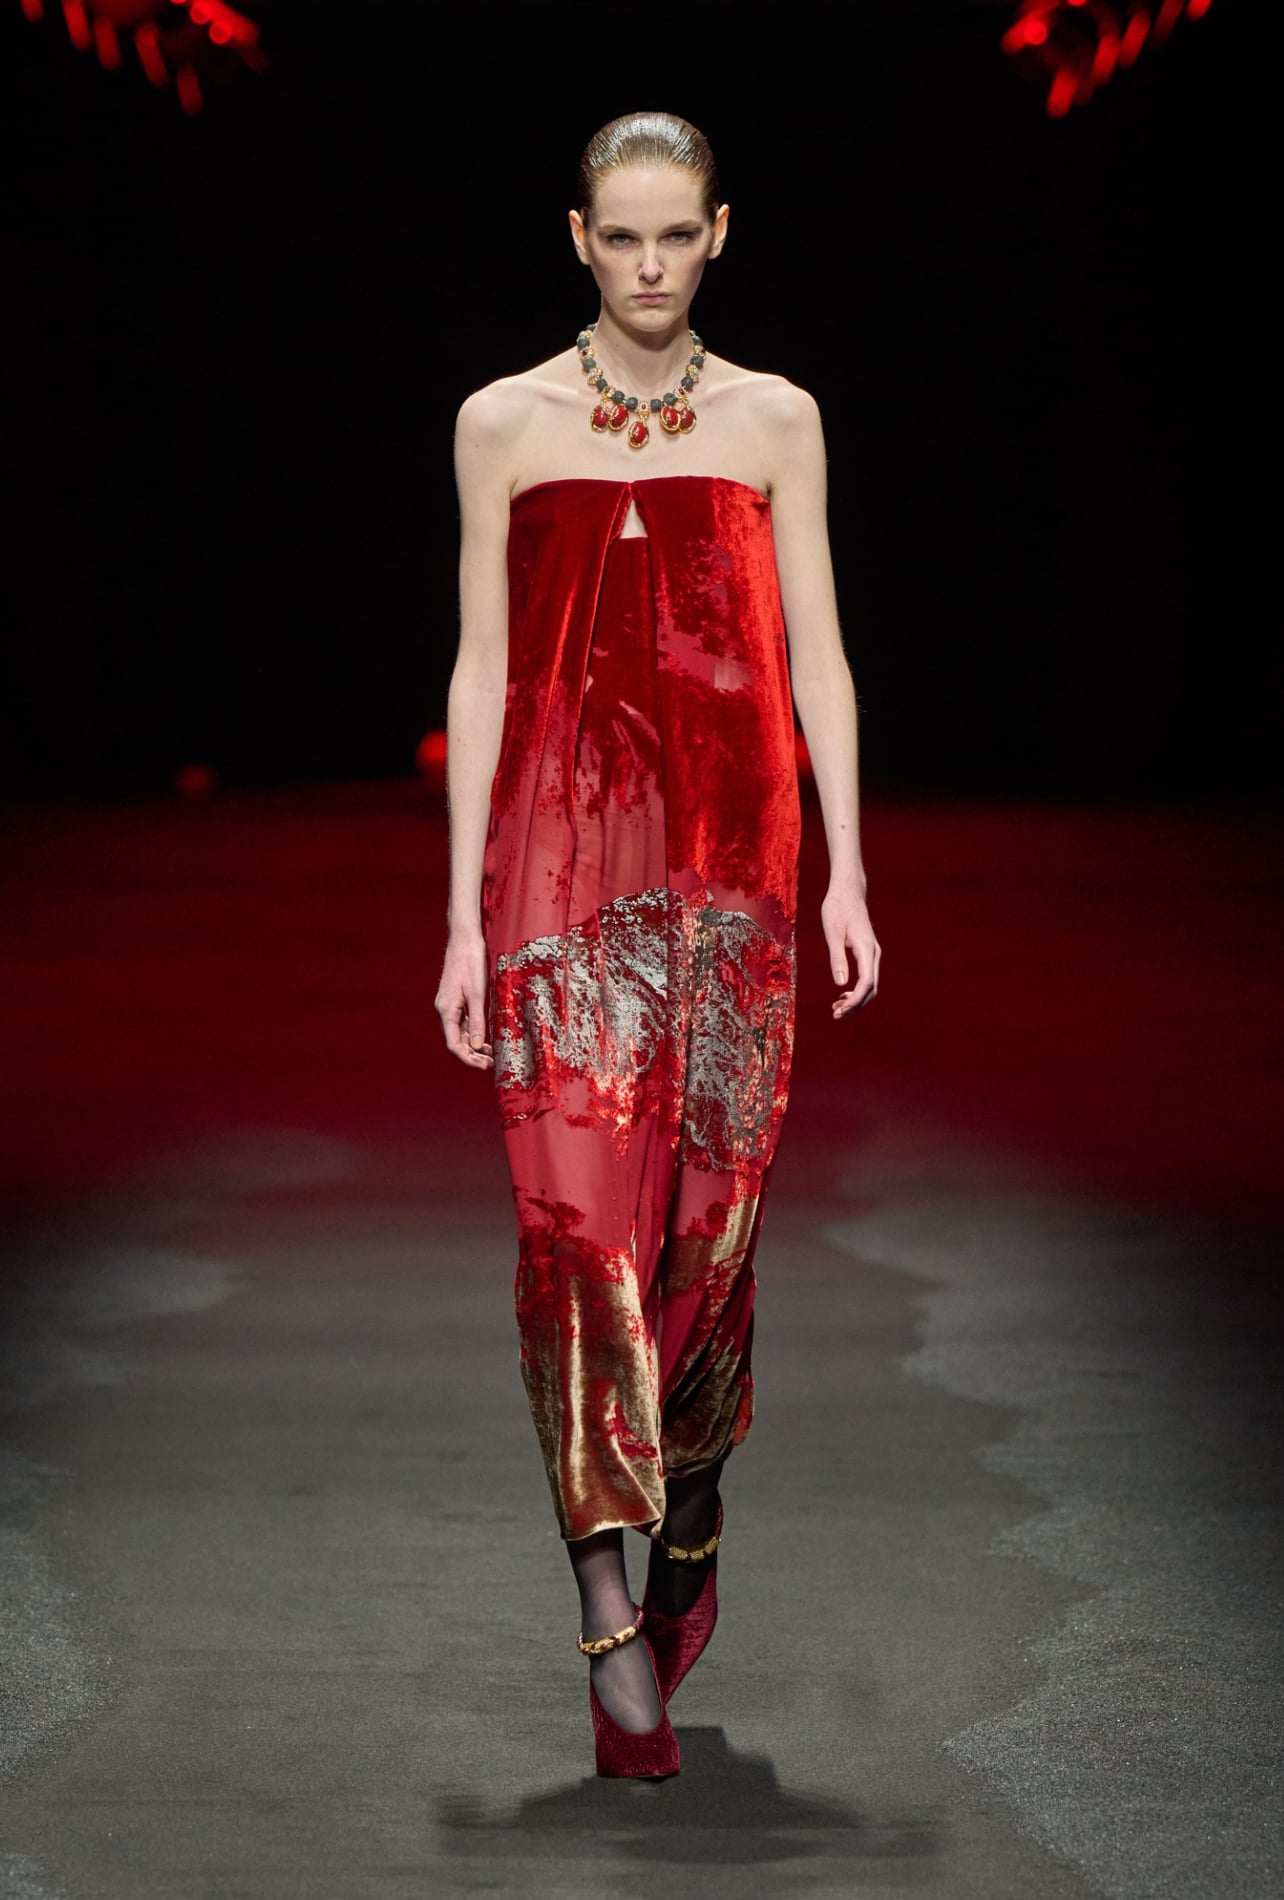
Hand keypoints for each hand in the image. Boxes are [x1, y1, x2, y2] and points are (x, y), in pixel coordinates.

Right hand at [435, 929, 493, 1068]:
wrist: (464, 939)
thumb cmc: (470, 963)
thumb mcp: (477, 994)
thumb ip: (477, 1021)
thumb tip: (476, 1045)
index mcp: (446, 1010)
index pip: (453, 1044)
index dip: (468, 1059)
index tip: (484, 1066)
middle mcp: (444, 1010)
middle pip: (455, 1041)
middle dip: (472, 1055)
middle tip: (490, 1063)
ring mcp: (449, 1005)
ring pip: (459, 1032)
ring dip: (473, 1045)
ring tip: (490, 1053)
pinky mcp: (456, 999)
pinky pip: (462, 1021)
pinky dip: (473, 1032)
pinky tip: (485, 1036)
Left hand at [822, 885, 879, 1019]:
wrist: (848, 890)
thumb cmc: (838, 908)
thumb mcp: (833, 932)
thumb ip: (837, 957)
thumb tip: (840, 983)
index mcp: (866, 949)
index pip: (866, 982)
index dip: (855, 1000)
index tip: (841, 1011)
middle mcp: (874, 953)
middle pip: (871, 988)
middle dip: (856, 1005)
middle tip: (836, 1015)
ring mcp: (872, 953)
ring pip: (870, 984)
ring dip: (856, 1000)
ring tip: (837, 1009)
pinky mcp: (867, 952)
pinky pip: (867, 977)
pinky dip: (857, 990)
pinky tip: (842, 994)